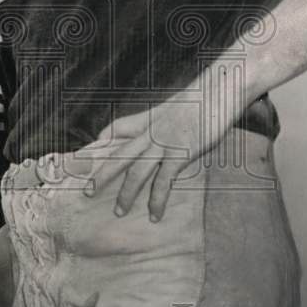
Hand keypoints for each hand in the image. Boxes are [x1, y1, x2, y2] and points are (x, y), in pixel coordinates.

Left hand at [74, 85, 229, 222]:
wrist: (219, 90)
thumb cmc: (206, 96)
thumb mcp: (181, 104)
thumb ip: (171, 119)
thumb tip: (174, 130)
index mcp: (150, 118)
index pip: (118, 127)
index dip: (103, 138)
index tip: (92, 149)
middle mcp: (151, 131)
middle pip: (119, 154)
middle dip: (102, 174)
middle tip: (86, 191)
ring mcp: (163, 143)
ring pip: (136, 172)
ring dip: (126, 194)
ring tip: (118, 212)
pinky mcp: (179, 154)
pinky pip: (164, 182)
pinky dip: (157, 201)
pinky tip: (154, 216)